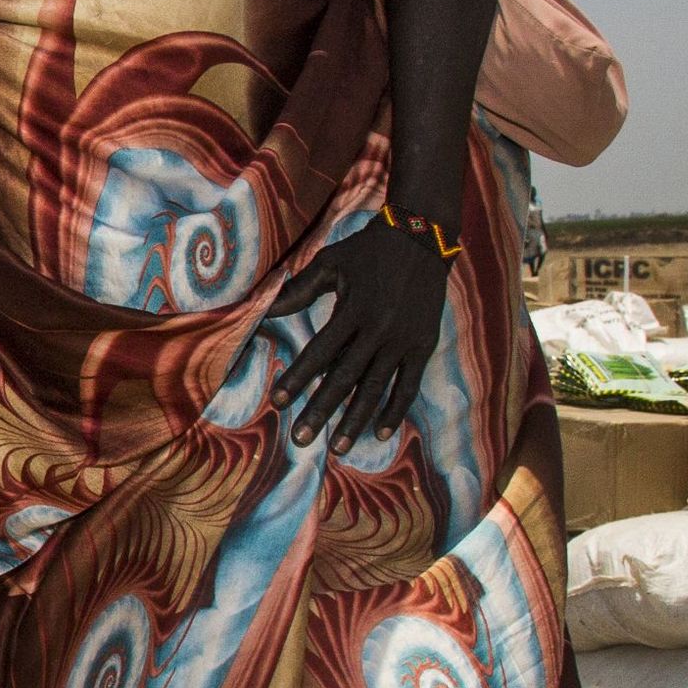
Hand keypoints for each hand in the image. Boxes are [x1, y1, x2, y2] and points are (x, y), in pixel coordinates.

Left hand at [268, 221, 453, 451]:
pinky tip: (380, 432)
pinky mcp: (424, 346)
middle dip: (321, 411)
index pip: (319, 353)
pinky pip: (408, 385)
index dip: (297, 379)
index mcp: (352, 310)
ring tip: (338, 448)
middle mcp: (378, 330)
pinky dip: (395, 410)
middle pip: (344, 379)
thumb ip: (299, 290)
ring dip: (355, 420)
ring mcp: (403, 341)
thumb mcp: (330, 263)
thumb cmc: (368, 250)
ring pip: (375, 389)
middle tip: (300, 439)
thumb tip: (263, 310)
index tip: (277, 401)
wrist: (422, 238)